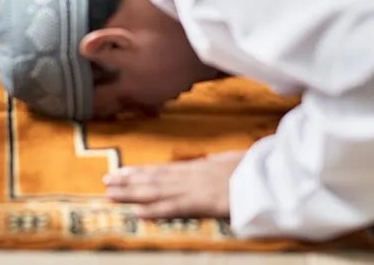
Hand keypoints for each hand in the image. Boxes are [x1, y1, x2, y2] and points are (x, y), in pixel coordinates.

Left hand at [103, 150, 246, 218]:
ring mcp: (194, 189)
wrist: (268, 175)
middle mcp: (190, 176)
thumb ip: (217, 163)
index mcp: (197, 167)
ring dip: (132, 193)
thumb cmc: (255, 168)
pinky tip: (138, 213)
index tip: (121, 172)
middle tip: (105, 181)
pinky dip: (155, 210)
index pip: (162, 171)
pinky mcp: (202, 203)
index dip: (140, 172)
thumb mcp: (231, 161)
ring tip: (111, 194)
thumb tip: (210, 161)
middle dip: (128, 181)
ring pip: (156, 191)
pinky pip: (174, 208)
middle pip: (153, 179)